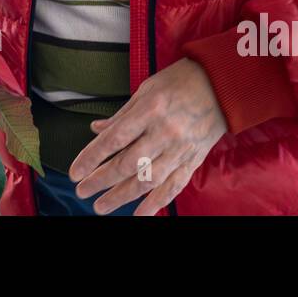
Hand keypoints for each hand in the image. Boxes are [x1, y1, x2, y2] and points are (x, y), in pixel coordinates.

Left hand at [67, 58, 226, 215]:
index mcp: (150, 110)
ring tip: (101, 206)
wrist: (222, 84)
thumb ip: (122, 114)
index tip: (75, 171)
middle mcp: (164, 132)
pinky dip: (156, 204)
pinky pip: (173, 187)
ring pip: (147, 180)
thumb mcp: (146, 89)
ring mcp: (180, 149)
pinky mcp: (193, 160)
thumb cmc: (180, 81)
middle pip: (127, 164)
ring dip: (121, 197)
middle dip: (101, 180)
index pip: (114, 139)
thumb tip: (96, 130)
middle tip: (82, 191)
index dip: (92, 157)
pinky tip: (139, 215)